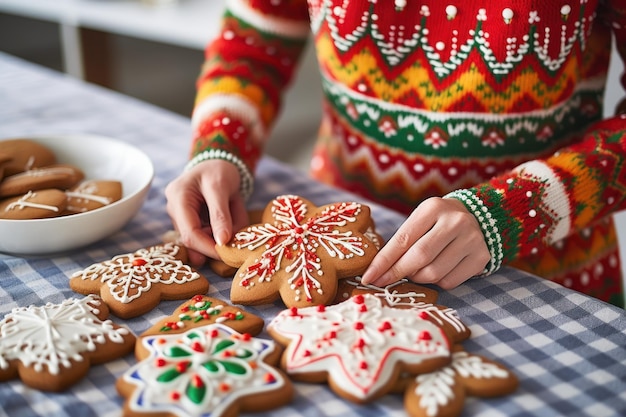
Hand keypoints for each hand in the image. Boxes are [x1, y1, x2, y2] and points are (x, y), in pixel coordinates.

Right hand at [165, 159, 248, 265]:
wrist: (217, 163)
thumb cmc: (218, 170)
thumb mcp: (221, 187)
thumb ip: (221, 215)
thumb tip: (222, 242)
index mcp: (178, 198)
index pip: (190, 234)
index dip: (208, 248)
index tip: (228, 254)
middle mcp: (174, 209)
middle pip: (193, 239)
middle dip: (216, 241)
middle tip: (237, 237)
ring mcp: (179, 216)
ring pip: (201, 238)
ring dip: (221, 234)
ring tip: (233, 213)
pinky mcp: (188, 221)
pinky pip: (205, 233)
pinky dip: (220, 231)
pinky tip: (228, 216)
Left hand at [360, 197, 489, 289]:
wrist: (475, 217)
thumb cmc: (436, 223)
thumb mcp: (418, 221)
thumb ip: (401, 242)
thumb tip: (376, 272)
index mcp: (432, 208)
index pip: (402, 240)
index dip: (383, 262)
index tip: (368, 277)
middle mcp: (455, 221)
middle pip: (419, 258)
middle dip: (397, 273)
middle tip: (384, 281)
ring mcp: (472, 239)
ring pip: (433, 273)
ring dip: (418, 277)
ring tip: (416, 269)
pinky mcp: (482, 257)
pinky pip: (450, 282)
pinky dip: (437, 282)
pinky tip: (437, 270)